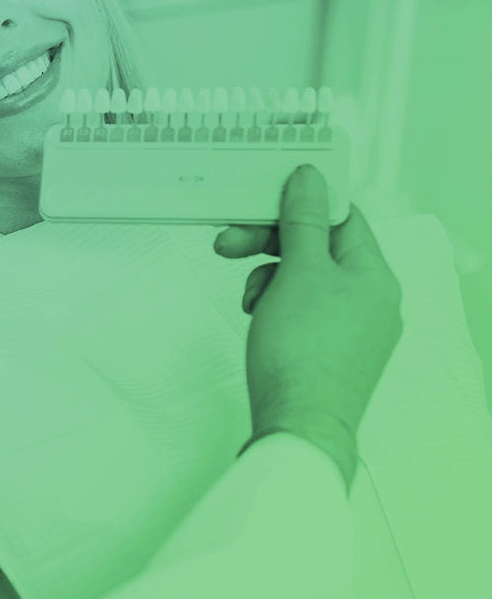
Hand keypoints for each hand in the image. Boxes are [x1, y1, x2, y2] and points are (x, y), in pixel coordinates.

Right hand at [214, 165, 403, 491]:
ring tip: (249, 297)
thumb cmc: (303, 356)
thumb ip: (303, 221)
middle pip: (317, 247)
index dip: (301, 202)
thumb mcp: (299, 271)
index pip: (340, 217)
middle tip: (230, 240)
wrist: (296, 425)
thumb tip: (310, 179)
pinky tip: (257, 315)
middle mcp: (369, 301)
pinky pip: (299, 307)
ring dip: (266, 275)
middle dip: (269, 242)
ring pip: (303, 277)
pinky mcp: (327, 349)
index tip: (266, 195)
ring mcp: (349, 328)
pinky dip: (273, 302)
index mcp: (374, 277)